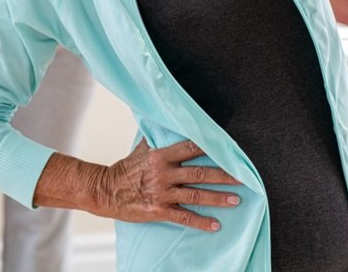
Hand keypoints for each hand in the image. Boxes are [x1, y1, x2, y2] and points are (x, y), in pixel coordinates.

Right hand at [95, 139, 240, 228]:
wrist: (106, 191)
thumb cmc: (125, 169)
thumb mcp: (140, 149)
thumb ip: (157, 139)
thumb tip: (168, 123)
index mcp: (160, 155)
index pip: (190, 148)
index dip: (210, 147)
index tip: (228, 149)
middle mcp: (164, 173)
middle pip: (200, 173)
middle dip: (223, 175)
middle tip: (242, 177)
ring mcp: (162, 193)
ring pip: (196, 195)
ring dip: (218, 198)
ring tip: (236, 200)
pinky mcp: (159, 210)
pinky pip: (184, 217)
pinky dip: (201, 222)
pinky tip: (215, 225)